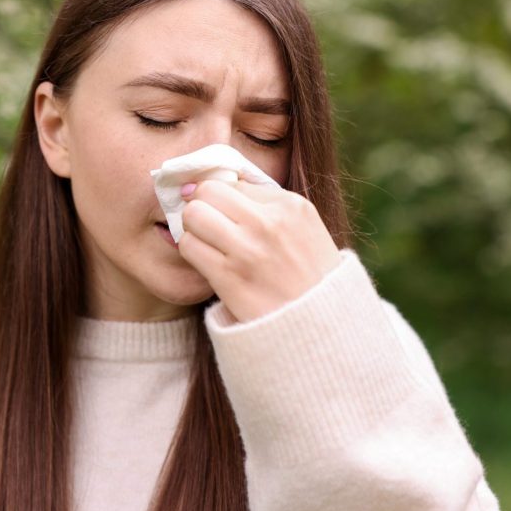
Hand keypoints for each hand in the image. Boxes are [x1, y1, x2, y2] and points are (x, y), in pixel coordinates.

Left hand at [178, 179, 340, 322]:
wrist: (321, 327)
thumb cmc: (309, 276)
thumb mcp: (303, 228)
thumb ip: (266, 204)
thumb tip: (220, 183)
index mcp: (290, 206)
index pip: (233, 182)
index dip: (222, 198)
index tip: (223, 213)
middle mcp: (269, 223)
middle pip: (207, 191)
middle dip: (202, 206)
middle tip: (208, 225)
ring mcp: (248, 250)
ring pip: (193, 215)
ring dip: (194, 229)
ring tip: (208, 244)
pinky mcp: (229, 277)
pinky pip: (189, 246)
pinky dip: (192, 252)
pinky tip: (207, 262)